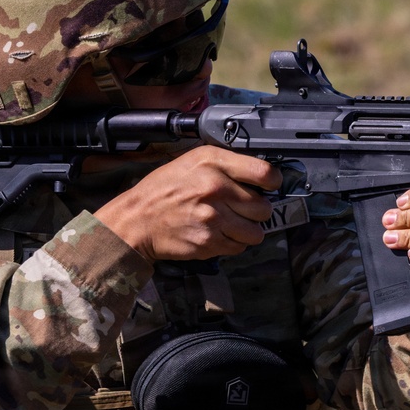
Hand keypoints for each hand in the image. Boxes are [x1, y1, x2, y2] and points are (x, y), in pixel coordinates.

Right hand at [94, 146, 282, 262]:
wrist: (136, 220)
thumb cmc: (164, 189)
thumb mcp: (192, 162)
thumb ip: (226, 165)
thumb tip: (261, 176)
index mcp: (212, 162)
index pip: (264, 173)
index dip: (273, 182)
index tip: (270, 186)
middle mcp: (215, 188)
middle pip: (263, 207)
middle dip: (257, 211)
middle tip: (242, 209)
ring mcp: (213, 218)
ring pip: (256, 232)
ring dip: (247, 231)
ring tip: (231, 224)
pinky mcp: (208, 242)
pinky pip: (238, 247)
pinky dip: (232, 243)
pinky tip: (217, 234)